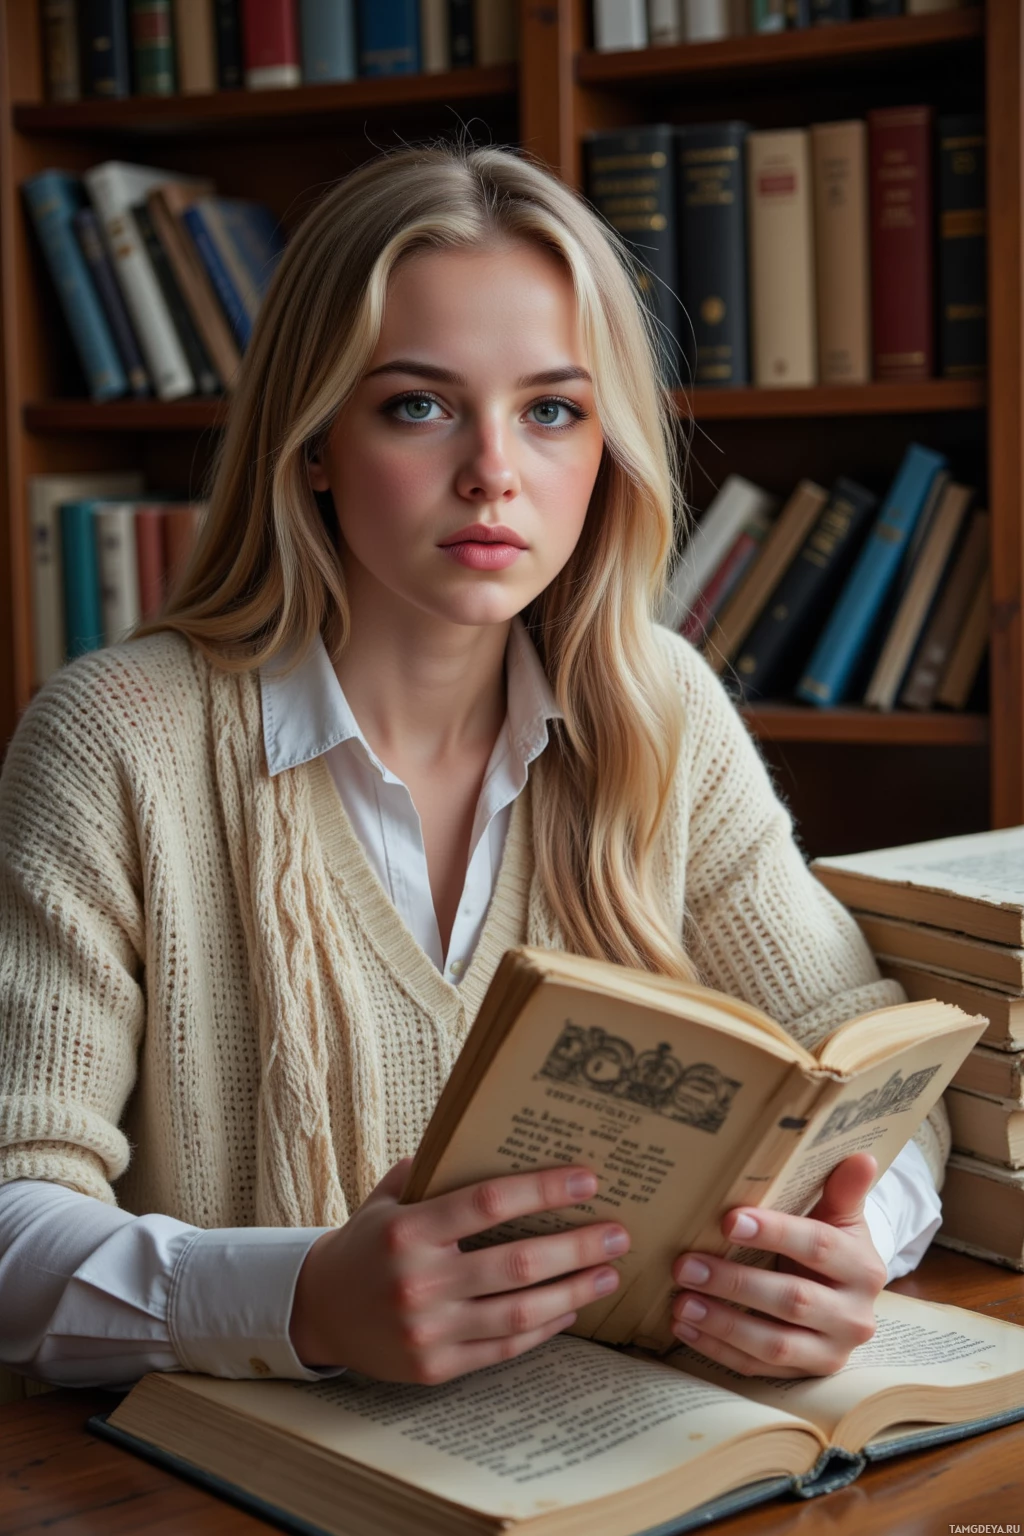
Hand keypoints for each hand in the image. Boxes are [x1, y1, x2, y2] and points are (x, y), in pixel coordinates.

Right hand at [289, 1159, 629, 1383]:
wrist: (318, 1311)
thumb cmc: (367, 1242)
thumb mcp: (389, 1197)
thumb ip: (436, 1170)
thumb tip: (494, 1134)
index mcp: (408, 1230)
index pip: (488, 1203)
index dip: (543, 1190)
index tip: (588, 1180)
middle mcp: (418, 1281)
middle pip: (518, 1262)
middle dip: (577, 1246)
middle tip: (618, 1233)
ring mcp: (428, 1330)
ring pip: (519, 1312)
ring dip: (574, 1291)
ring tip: (608, 1273)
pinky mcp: (435, 1368)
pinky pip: (504, 1348)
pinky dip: (543, 1329)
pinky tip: (570, 1309)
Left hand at [669, 1152, 885, 1377]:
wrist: (846, 1297)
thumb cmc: (832, 1245)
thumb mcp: (841, 1217)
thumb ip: (844, 1189)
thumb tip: (861, 1156)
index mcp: (864, 1269)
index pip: (818, 1247)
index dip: (775, 1233)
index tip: (728, 1221)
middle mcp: (854, 1317)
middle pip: (792, 1300)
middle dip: (735, 1282)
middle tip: (685, 1265)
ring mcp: (831, 1352)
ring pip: (774, 1343)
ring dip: (722, 1323)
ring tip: (681, 1301)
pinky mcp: (805, 1374)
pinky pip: (758, 1368)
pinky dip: (719, 1349)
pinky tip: (685, 1327)